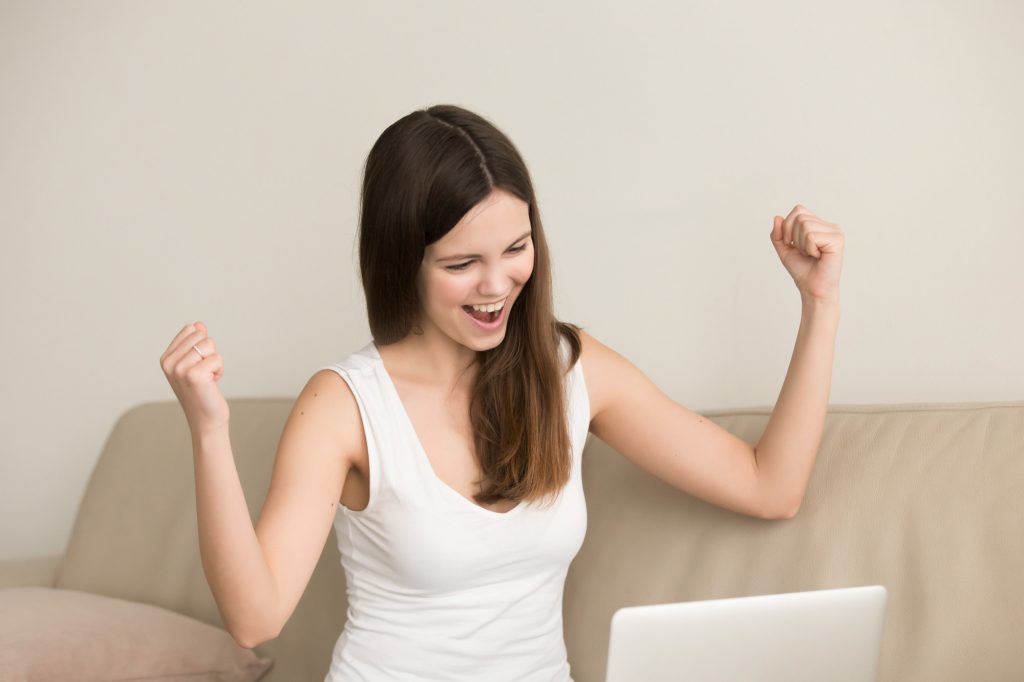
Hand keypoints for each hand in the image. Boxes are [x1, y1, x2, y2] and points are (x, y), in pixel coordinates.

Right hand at [159, 321, 229, 437]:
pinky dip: (220, 370)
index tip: (198, 364)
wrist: (205, 419)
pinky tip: (211, 384)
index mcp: (166, 358)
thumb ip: (195, 343)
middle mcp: (169, 362)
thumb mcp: (195, 364)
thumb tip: (199, 324)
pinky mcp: (194, 375)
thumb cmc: (202, 391)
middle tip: (204, 373)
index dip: (202, 345)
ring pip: (209, 345)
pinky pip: (217, 358)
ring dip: (215, 362)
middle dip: (210, 353)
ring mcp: (179, 369)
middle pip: (202, 336)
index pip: (191, 330)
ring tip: (207, 378)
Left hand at [770, 204, 844, 303]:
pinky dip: (808, 248)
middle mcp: (830, 226)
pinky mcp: (837, 239)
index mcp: (819, 225)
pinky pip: (811, 236)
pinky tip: (818, 256)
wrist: (812, 289)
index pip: (798, 210)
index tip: (792, 244)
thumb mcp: (785, 249)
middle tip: (803, 252)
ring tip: (811, 254)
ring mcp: (835, 231)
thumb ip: (778, 234)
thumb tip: (777, 217)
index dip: (787, 227)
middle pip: (800, 216)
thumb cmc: (802, 270)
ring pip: (805, 225)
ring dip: (801, 244)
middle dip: (793, 236)